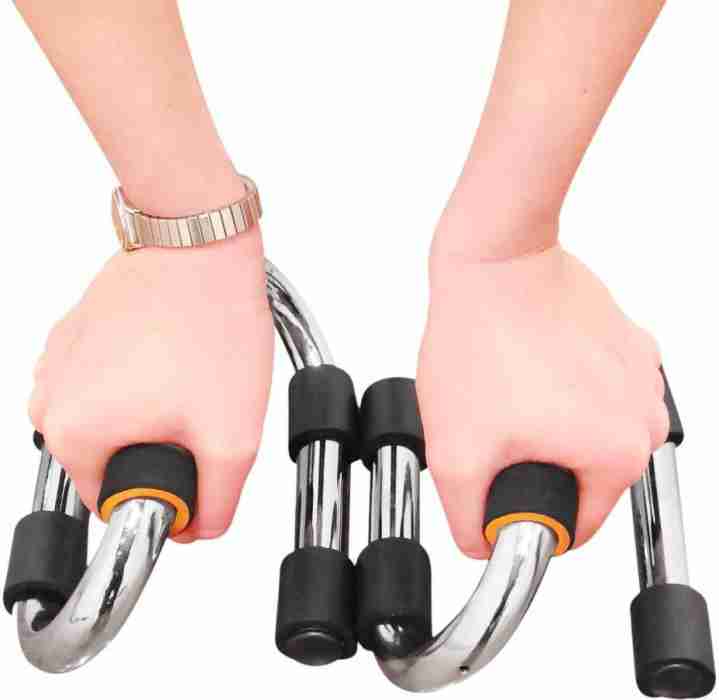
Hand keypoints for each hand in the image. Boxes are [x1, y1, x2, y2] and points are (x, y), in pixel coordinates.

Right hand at [29, 231, 272, 542]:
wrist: (200, 244)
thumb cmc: (210, 325)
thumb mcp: (231, 436)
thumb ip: (215, 503)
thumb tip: (197, 530)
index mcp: (74, 432)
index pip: (117, 501)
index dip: (169, 486)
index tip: (194, 447)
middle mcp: (52, 396)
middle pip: (118, 457)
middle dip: (163, 443)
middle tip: (198, 403)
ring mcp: (62, 361)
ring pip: (116, 419)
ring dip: (154, 409)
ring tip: (186, 372)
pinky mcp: (80, 335)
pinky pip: (113, 381)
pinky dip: (143, 378)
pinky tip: (172, 351)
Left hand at [417, 244, 667, 557]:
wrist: (495, 260)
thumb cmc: (483, 337)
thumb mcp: (457, 450)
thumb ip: (468, 516)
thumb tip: (482, 541)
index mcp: (618, 453)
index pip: (576, 524)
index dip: (526, 512)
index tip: (500, 482)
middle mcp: (643, 415)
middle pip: (580, 476)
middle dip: (533, 463)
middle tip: (497, 425)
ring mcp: (638, 375)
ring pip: (585, 432)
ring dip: (547, 425)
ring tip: (509, 390)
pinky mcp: (624, 345)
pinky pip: (590, 392)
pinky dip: (559, 390)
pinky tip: (526, 366)